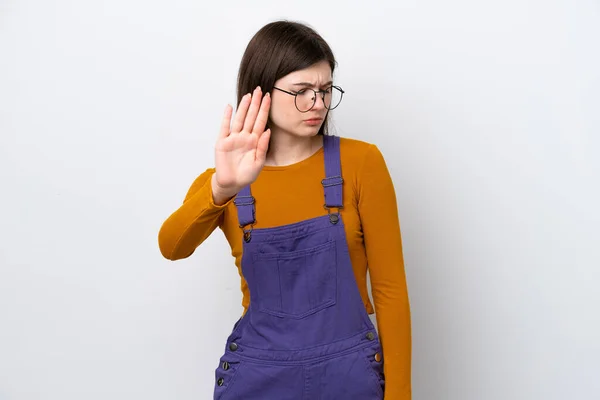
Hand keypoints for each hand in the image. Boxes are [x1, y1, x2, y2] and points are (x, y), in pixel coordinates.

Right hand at [212, 86, 270, 203]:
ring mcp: (233, 138)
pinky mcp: (222, 142)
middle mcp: (245, 137)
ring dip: (243, 107)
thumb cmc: (247, 174)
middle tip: (259, 90)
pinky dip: (226, 117)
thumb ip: (263, 147)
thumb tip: (268, 131)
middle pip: (251, 117)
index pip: (261, 122)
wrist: (232, 183)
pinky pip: (224, 127)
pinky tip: (229, 107)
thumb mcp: (259, 162)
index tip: (269, 98)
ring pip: (239, 119)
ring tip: (248, 95)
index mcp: (255, 141)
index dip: (264, 110)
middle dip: (255, 104)